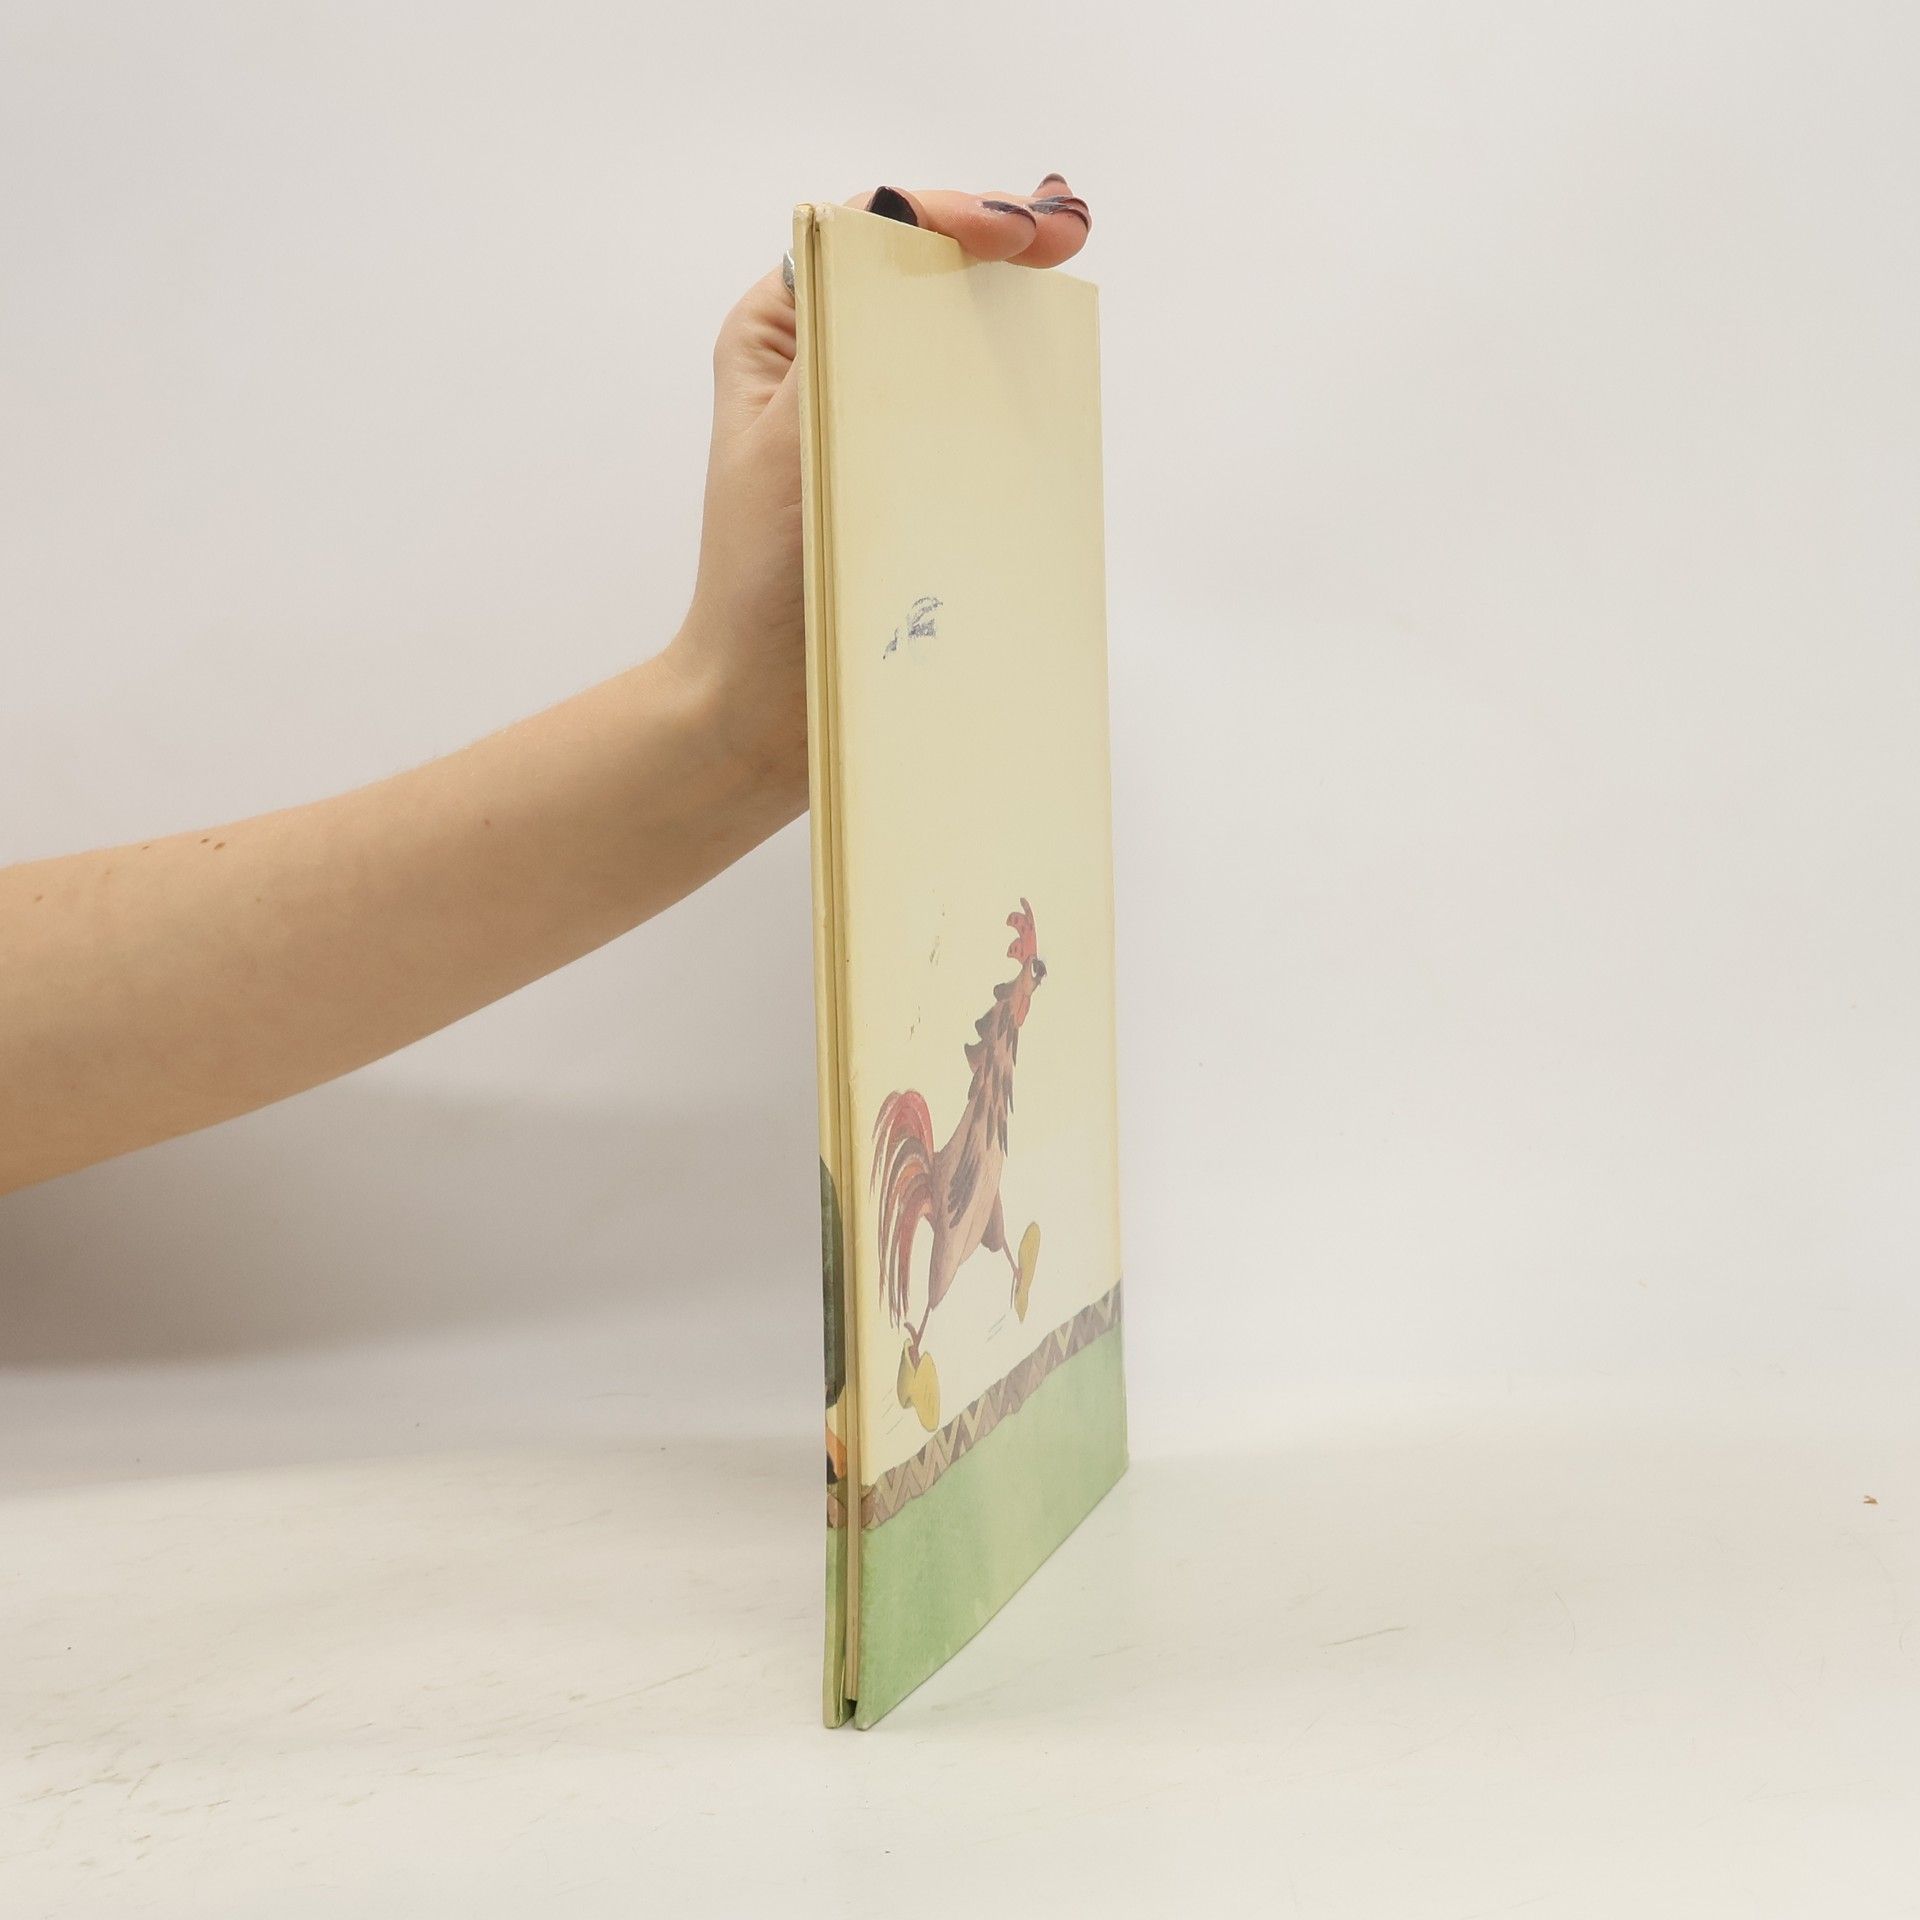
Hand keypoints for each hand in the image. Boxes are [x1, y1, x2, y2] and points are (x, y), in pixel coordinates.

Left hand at [667, 178, 1093, 817]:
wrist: (762, 711)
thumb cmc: (759, 585)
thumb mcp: (793, 440)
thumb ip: (842, 342)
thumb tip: (906, 235)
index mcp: (781, 336)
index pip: (873, 234)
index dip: (953, 214)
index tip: (1024, 231)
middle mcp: (825, 371)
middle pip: (921, 277)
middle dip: (997, 245)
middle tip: (1068, 236)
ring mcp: (871, 431)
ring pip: (951, 348)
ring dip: (1008, 320)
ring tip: (1063, 300)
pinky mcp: (907, 490)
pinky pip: (969, 429)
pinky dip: (1012, 406)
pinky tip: (1055, 398)